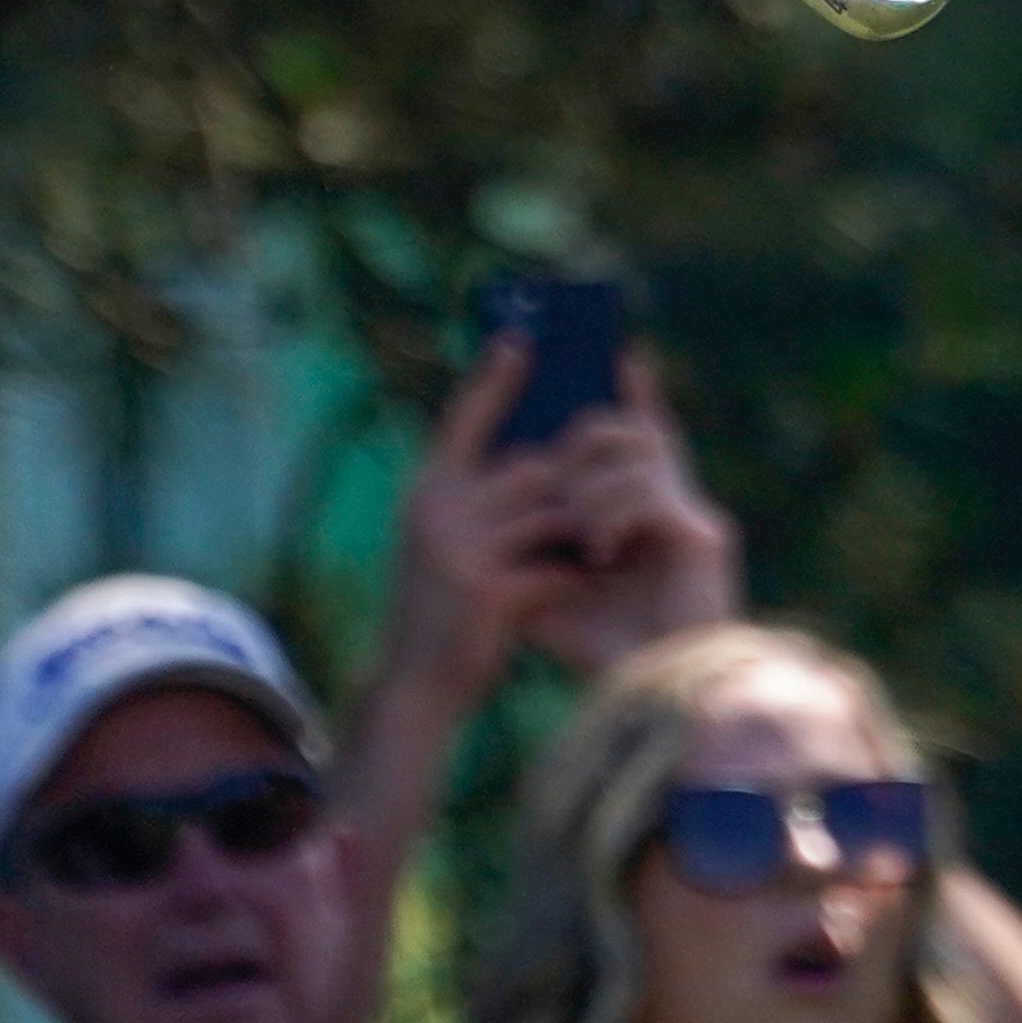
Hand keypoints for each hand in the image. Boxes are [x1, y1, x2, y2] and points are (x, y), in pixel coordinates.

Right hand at [378, 339, 582, 715]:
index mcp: (427, 491)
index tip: (522, 337)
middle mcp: (437, 509)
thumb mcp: (447, 544)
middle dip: (571, 491)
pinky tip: (582, 592)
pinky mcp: (488, 590)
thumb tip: (544, 459)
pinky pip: (559, 565)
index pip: (463, 419)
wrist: (414, 685)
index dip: (493, 379)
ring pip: (555, 515)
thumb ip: (481, 501)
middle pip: (534, 470)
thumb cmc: (445, 608)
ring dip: (583, 536)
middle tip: (607, 505)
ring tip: (600, 553)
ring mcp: (460, 549)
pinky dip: (576, 578)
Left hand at [522, 352, 739, 676]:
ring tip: (580, 537)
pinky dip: (614, 519)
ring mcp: (696, 516)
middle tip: (555, 476)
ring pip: (637, 453)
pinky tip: (602, 556)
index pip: (642, 436)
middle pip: (633, 429)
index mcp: (646, 513)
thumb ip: (530, 554)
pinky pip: (649, 494)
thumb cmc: (604, 654)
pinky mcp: (706, 535)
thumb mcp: (547, 594)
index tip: (621, 350)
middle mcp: (679, 504)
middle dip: (587, 439)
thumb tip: (494, 519)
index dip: (636, 392)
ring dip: (592, 489)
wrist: (649, 701)